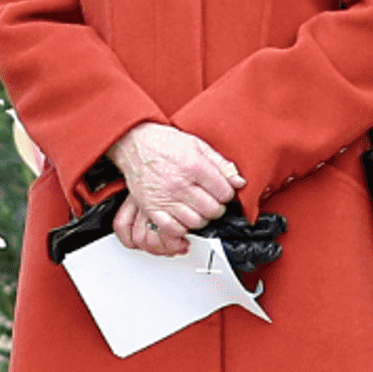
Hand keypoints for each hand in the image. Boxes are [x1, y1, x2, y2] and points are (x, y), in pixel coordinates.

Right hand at [105, 122, 244, 254]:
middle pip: (212, 210)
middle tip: (211, 200)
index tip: (221, 191)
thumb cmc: (164, 142)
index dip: (227, 193)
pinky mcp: (151, 207)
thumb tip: (239, 182)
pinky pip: (173, 229)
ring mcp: (164, 197)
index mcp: (193, 166)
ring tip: (197, 208)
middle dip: (216, 207)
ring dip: (201, 218)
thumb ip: (220, 164)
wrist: (133, 142)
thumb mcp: (197, 145)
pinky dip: (182, 227)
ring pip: (196, 222)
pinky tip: (183, 217)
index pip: (224, 193)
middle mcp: (179, 184)